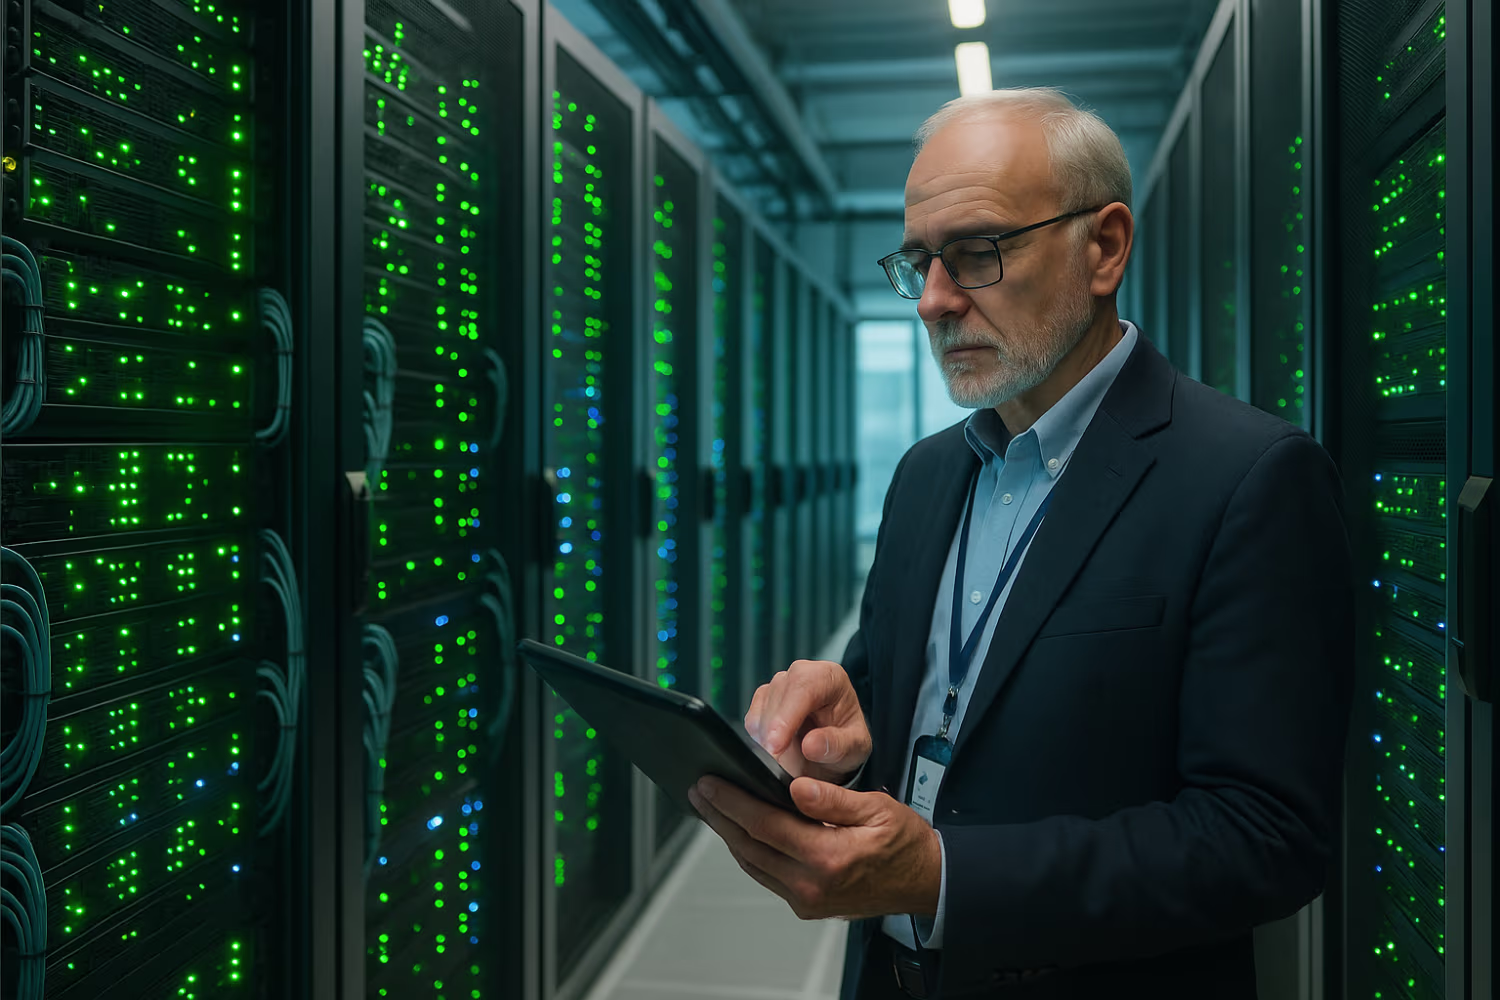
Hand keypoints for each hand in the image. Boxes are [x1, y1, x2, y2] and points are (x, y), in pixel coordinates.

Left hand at [688, 775, 941, 920]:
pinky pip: (767, 876)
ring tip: (710, 807)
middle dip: (720, 816)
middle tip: (698, 790)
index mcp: (828, 857)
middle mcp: (811, 885)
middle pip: (750, 847)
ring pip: (753, 864)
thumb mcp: (877, 809)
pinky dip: (748, 852)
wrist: (925, 882)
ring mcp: (806, 900)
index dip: (732, 802)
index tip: (709, 782)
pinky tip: (738, 831)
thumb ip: (833, 798)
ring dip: (728, 835)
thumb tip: (796, 786)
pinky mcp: (806, 906)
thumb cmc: (904, 842)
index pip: (765, 826)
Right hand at [744, 660, 871, 783]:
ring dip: (769, 741)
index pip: (802, 687)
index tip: (776, 745)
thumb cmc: (847, 741)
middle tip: (783, 766)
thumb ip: (837, 745)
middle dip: (775, 734)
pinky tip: (780, 751)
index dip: (786, 717)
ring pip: (761, 711)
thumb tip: (810, 745)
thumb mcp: (855, 748)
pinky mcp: (763, 700)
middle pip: (777, 698)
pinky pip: (752, 722)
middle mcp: (801, 674)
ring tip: (792, 761)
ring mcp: (779, 685)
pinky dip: (761, 741)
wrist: (835, 746)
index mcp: (829, 677)